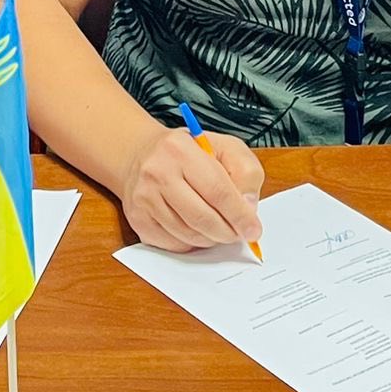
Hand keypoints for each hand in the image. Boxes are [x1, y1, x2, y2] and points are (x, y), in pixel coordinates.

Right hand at [119, 123, 263, 251]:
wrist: (140, 155)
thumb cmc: (188, 152)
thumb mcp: (224, 147)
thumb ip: (246, 172)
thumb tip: (248, 207)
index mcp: (180, 150)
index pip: (217, 191)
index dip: (240, 215)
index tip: (253, 230)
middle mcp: (157, 173)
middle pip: (202, 218)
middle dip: (228, 232)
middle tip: (239, 233)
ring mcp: (143, 199)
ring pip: (189, 235)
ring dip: (211, 238)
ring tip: (218, 226)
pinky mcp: (137, 219)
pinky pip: (174, 244)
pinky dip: (192, 243)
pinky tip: (196, 228)